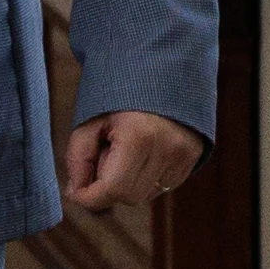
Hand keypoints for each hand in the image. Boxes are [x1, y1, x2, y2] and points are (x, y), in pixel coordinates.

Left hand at [63, 108, 205, 210]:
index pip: (113, 190)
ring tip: (124, 150)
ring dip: (128, 182)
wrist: (159, 70)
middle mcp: (167, 148)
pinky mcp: (193, 157)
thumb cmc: (118, 94)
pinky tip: (142, 152)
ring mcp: (184, 154)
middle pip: (129, 197)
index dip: (90, 197)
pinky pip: (163, 186)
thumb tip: (76, 194)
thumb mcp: (89, 120)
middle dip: (108, 186)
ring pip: (146, 195)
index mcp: (139, 136)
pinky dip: (146, 178)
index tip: (76, 192)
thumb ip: (78, 159)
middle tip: (103, 155)